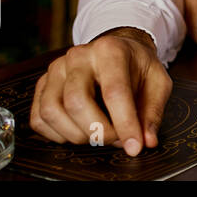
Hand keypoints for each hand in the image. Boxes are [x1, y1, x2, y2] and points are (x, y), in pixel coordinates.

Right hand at [30, 28, 171, 155]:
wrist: (117, 49)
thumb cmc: (137, 66)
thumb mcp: (157, 82)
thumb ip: (152, 112)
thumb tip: (146, 141)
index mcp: (110, 50)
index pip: (114, 91)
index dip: (124, 124)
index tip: (134, 147)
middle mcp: (78, 56)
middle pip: (76, 102)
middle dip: (97, 131)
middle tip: (115, 140)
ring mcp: (56, 69)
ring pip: (52, 111)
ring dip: (76, 135)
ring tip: (98, 134)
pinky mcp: (43, 84)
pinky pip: (39, 119)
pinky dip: (57, 135)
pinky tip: (78, 131)